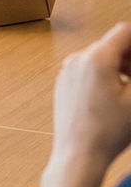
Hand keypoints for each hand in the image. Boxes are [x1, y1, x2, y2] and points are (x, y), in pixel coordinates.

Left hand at [48, 22, 130, 182]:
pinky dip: (105, 76)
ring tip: (130, 90)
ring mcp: (67, 71)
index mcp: (96, 58)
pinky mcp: (63, 84)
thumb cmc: (109, 130)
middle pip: (112, 44)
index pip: (125, 32)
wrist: (78, 155)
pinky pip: (88, 70)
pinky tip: (113, 98)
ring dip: (120, 67)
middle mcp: (77, 59)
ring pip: (100, 57)